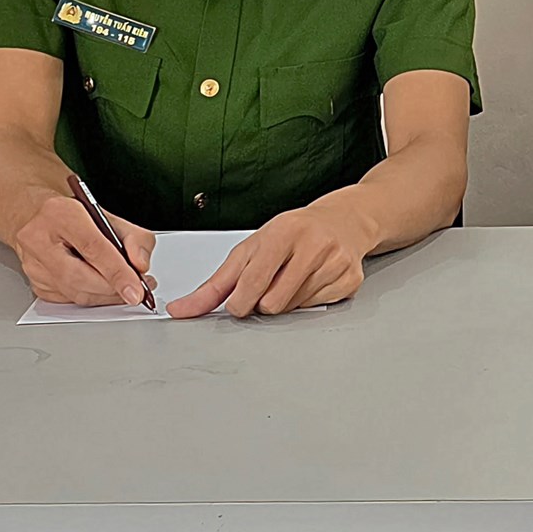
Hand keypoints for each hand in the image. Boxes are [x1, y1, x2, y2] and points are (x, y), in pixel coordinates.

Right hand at [11, 191, 155, 305]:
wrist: (35, 216)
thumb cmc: (72, 215)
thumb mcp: (109, 215)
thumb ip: (133, 237)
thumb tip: (140, 266)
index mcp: (60, 215)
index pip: (93, 248)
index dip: (118, 272)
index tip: (136, 290)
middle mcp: (39, 240)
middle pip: (80, 277)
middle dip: (113, 289)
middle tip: (137, 290)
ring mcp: (33, 265)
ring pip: (74, 294)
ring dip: (105, 297)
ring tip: (126, 289)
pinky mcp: (34, 283)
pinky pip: (68, 300)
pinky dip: (91, 297)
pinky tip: (104, 290)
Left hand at [167, 199, 375, 318]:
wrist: (343, 220)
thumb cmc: (292, 234)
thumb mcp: (251, 249)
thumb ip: (215, 284)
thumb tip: (181, 311)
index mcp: (283, 232)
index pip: (252, 283)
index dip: (240, 301)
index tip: (240, 299)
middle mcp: (314, 244)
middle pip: (273, 303)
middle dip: (264, 301)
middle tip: (272, 283)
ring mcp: (336, 262)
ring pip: (294, 308)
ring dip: (286, 301)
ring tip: (293, 278)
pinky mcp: (351, 280)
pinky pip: (316, 308)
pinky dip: (308, 301)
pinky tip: (313, 280)